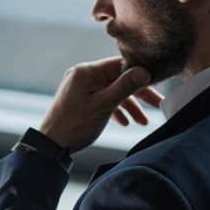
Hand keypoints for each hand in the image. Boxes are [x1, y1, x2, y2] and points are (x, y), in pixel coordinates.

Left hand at [39, 57, 162, 152]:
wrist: (51, 145)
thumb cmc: (75, 126)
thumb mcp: (104, 106)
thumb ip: (124, 87)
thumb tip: (144, 71)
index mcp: (87, 72)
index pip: (120, 65)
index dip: (140, 73)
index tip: (156, 83)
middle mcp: (83, 75)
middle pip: (118, 78)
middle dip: (138, 93)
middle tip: (158, 105)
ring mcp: (81, 87)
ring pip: (112, 91)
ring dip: (128, 105)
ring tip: (142, 122)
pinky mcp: (80, 98)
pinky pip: (102, 98)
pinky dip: (115, 109)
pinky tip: (125, 122)